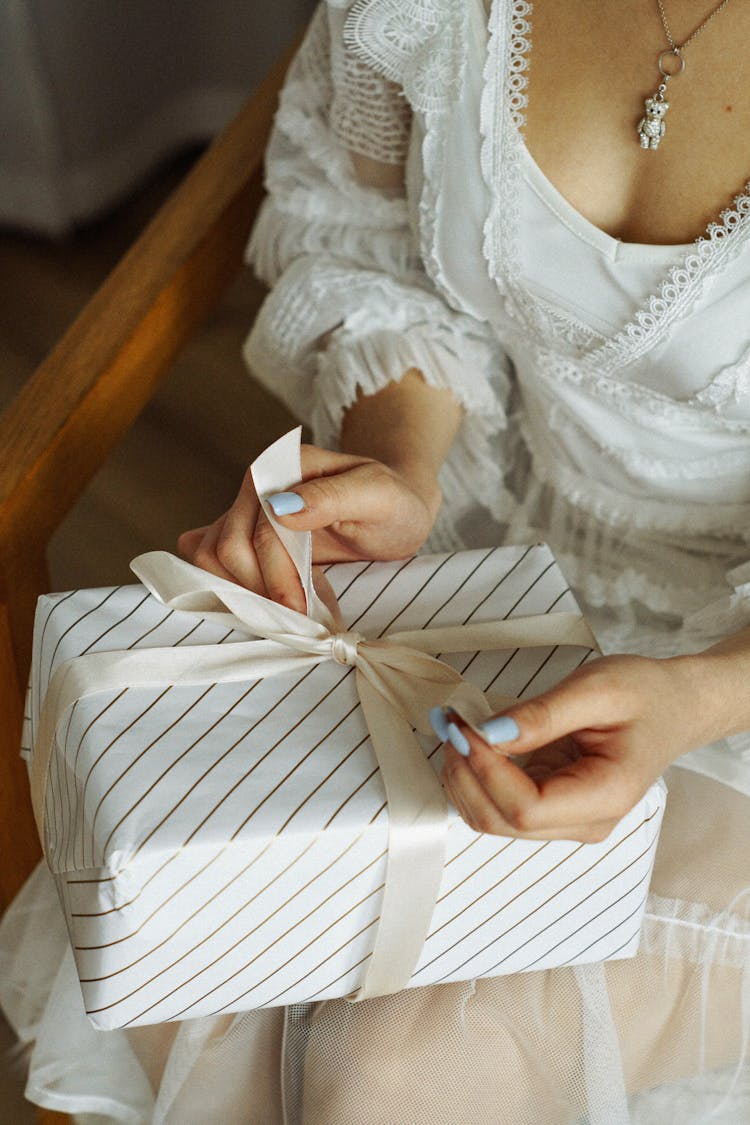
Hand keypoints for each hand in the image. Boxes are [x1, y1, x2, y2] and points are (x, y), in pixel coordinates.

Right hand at [177, 444, 440, 613]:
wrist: (393, 511)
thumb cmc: (392, 503)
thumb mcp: (379, 496)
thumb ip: (334, 496)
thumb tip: (281, 507)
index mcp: (284, 466)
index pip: (260, 529)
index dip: (277, 576)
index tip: (302, 609)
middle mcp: (256, 485)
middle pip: (227, 548)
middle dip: (260, 589)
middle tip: (298, 616)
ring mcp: (244, 511)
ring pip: (209, 557)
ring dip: (240, 592)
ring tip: (284, 609)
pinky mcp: (243, 535)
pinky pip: (207, 560)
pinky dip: (226, 587)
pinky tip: (261, 600)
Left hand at [438, 653, 713, 842]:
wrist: (673, 707)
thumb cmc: (645, 695)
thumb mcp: (598, 689)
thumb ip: (543, 715)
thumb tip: (488, 733)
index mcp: (605, 797)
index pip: (524, 809)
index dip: (485, 771)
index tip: (464, 727)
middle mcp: (584, 822)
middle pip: (500, 821)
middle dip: (464, 773)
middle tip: (450, 720)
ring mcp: (566, 820)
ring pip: (491, 818)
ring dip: (462, 775)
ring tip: (457, 725)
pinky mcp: (551, 807)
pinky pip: (498, 804)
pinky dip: (474, 774)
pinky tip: (470, 739)